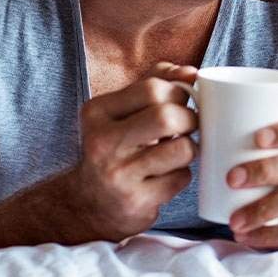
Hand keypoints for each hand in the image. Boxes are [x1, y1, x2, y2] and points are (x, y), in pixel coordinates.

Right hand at [65, 62, 199, 240]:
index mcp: (97, 112)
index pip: (152, 88)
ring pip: (181, 149)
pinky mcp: (136, 201)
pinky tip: (165, 177)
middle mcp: (102, 143)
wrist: (87, 204)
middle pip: (167, 117)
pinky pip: (180, 179)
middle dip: (189, 119)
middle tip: (188, 126)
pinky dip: (182, 175)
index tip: (181, 102)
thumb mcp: (122, 110)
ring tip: (177, 151)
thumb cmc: (115, 147)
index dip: (178, 92)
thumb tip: (190, 73)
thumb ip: (155, 82)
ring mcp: (118, 175)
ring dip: (190, 148)